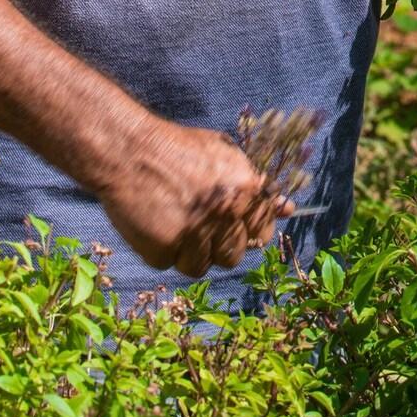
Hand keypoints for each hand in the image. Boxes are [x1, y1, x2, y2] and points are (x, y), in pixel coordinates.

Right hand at [91, 114, 289, 278]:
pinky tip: (155, 225)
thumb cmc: (178, 149)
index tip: (232, 225)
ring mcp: (193, 234)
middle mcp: (224, 214)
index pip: (261, 231)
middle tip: (198, 224)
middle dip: (218, 244)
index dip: (247, 231)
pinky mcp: (164, 250)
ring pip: (202, 267)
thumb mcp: (224, 155)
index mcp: (245, 190)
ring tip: (175, 223)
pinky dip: (163, 251)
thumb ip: (256, 184)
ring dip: (190, 252)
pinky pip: (170, 264)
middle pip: (234, 255)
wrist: (128, 150)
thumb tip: (288, 209)